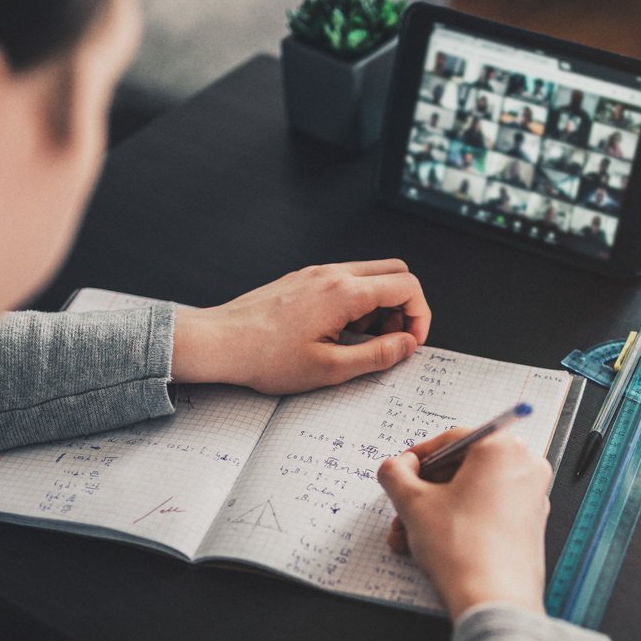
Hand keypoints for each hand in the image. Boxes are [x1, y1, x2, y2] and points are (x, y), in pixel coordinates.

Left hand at [171, 260, 429, 393]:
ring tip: (360, 341)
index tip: (410, 342)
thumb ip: (377, 355)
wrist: (220, 342)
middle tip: (391, 339)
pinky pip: (344, 280)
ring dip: (379, 305)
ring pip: (369, 275)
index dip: (420, 316)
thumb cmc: (266, 357)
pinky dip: (355, 301)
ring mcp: (316, 273)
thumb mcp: (330, 368)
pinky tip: (337, 332)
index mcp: (345, 293)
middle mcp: (333, 274)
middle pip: (395, 272)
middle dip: (404, 306)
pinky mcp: (302, 279)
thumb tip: (406, 345)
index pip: (407, 287)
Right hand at [377, 428, 550, 619]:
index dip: (417, 457)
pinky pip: (486, 512)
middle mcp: (525, 468)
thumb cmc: (463, 550)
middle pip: (461, 468)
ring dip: (434, 511)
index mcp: (502, 449)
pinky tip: (428, 545)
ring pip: (471, 494)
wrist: (493, 600)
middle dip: (424, 492)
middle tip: (402, 506)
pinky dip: (458, 522)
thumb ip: (395, 474)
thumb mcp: (413, 503)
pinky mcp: (530, 525)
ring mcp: (531, 498)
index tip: (400, 470)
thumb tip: (395, 466)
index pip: (451, 440)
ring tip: (407, 535)